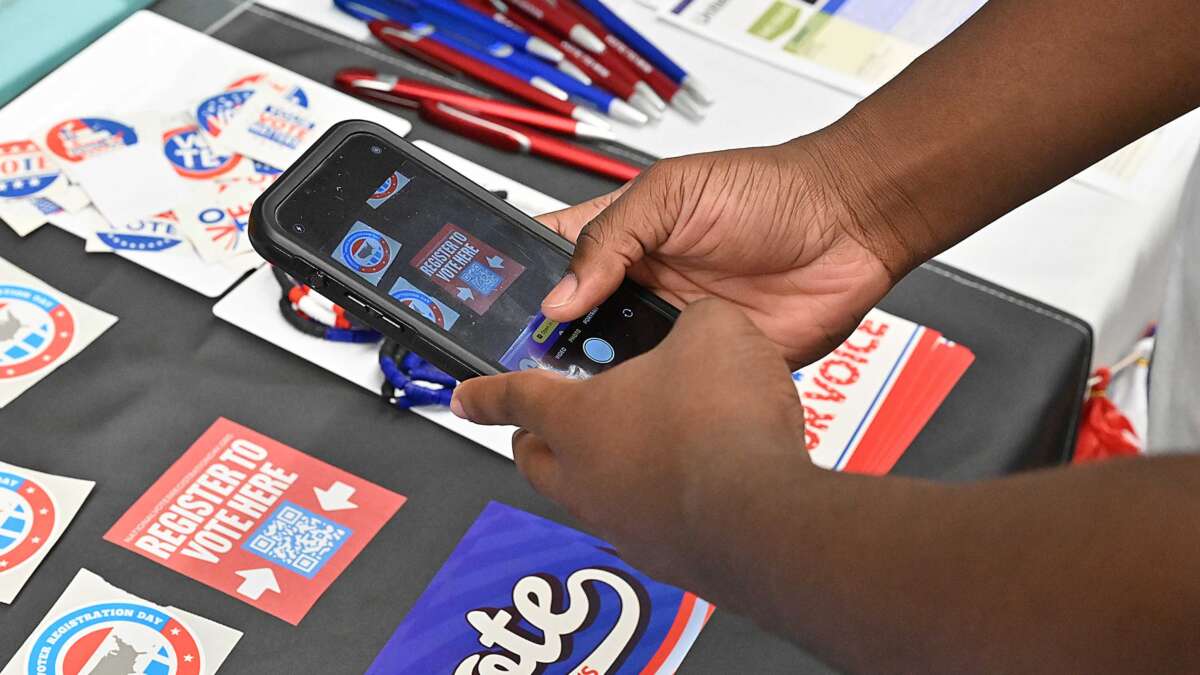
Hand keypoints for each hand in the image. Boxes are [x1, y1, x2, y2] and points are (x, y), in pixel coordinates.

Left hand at [450, 299, 815, 593]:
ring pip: (586, 497)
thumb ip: (690, 320)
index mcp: (578, 419)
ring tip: (632, 446)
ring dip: (597, 470)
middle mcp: (586, 478)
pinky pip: (640, 524)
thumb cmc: (724, 423)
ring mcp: (623, 526)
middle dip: (533, 439)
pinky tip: (687, 483)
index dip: (486, 393)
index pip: (515, 398)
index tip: (464, 399)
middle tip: (541, 425)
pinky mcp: (668, 559)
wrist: (768, 518)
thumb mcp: (712, 330)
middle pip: (537, 460)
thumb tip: (701, 325)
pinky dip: (650, 501)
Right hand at [535, 129, 919, 366]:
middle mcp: (641, 284)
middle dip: (544, 341)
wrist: (848, 224)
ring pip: (611, 364)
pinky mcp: (706, 363)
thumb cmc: (769, 191)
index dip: (517, 281)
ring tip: (565, 386)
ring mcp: (671, 327)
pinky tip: (627, 403)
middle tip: (521, 360)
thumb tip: (560, 294)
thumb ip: (611, 236)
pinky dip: (643, 399)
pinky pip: (663, 389)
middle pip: (572, 322)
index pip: (550, 258)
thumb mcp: (674, 193)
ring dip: (591, 374)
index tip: (487, 307)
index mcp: (623, 235)